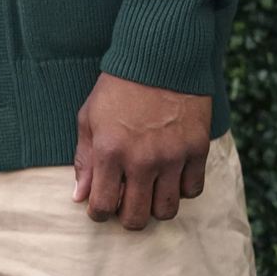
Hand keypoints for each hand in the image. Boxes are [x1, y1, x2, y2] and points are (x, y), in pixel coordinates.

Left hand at [72, 72, 211, 230]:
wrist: (160, 56)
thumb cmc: (119, 86)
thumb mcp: (90, 116)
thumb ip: (84, 159)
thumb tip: (79, 196)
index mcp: (110, 151)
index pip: (103, 206)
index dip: (99, 213)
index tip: (101, 207)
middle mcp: (141, 160)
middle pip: (137, 218)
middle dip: (128, 217)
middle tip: (127, 202)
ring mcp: (172, 157)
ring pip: (166, 210)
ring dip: (156, 206)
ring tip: (150, 190)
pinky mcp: (196, 150)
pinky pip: (193, 190)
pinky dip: (182, 189)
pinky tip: (173, 175)